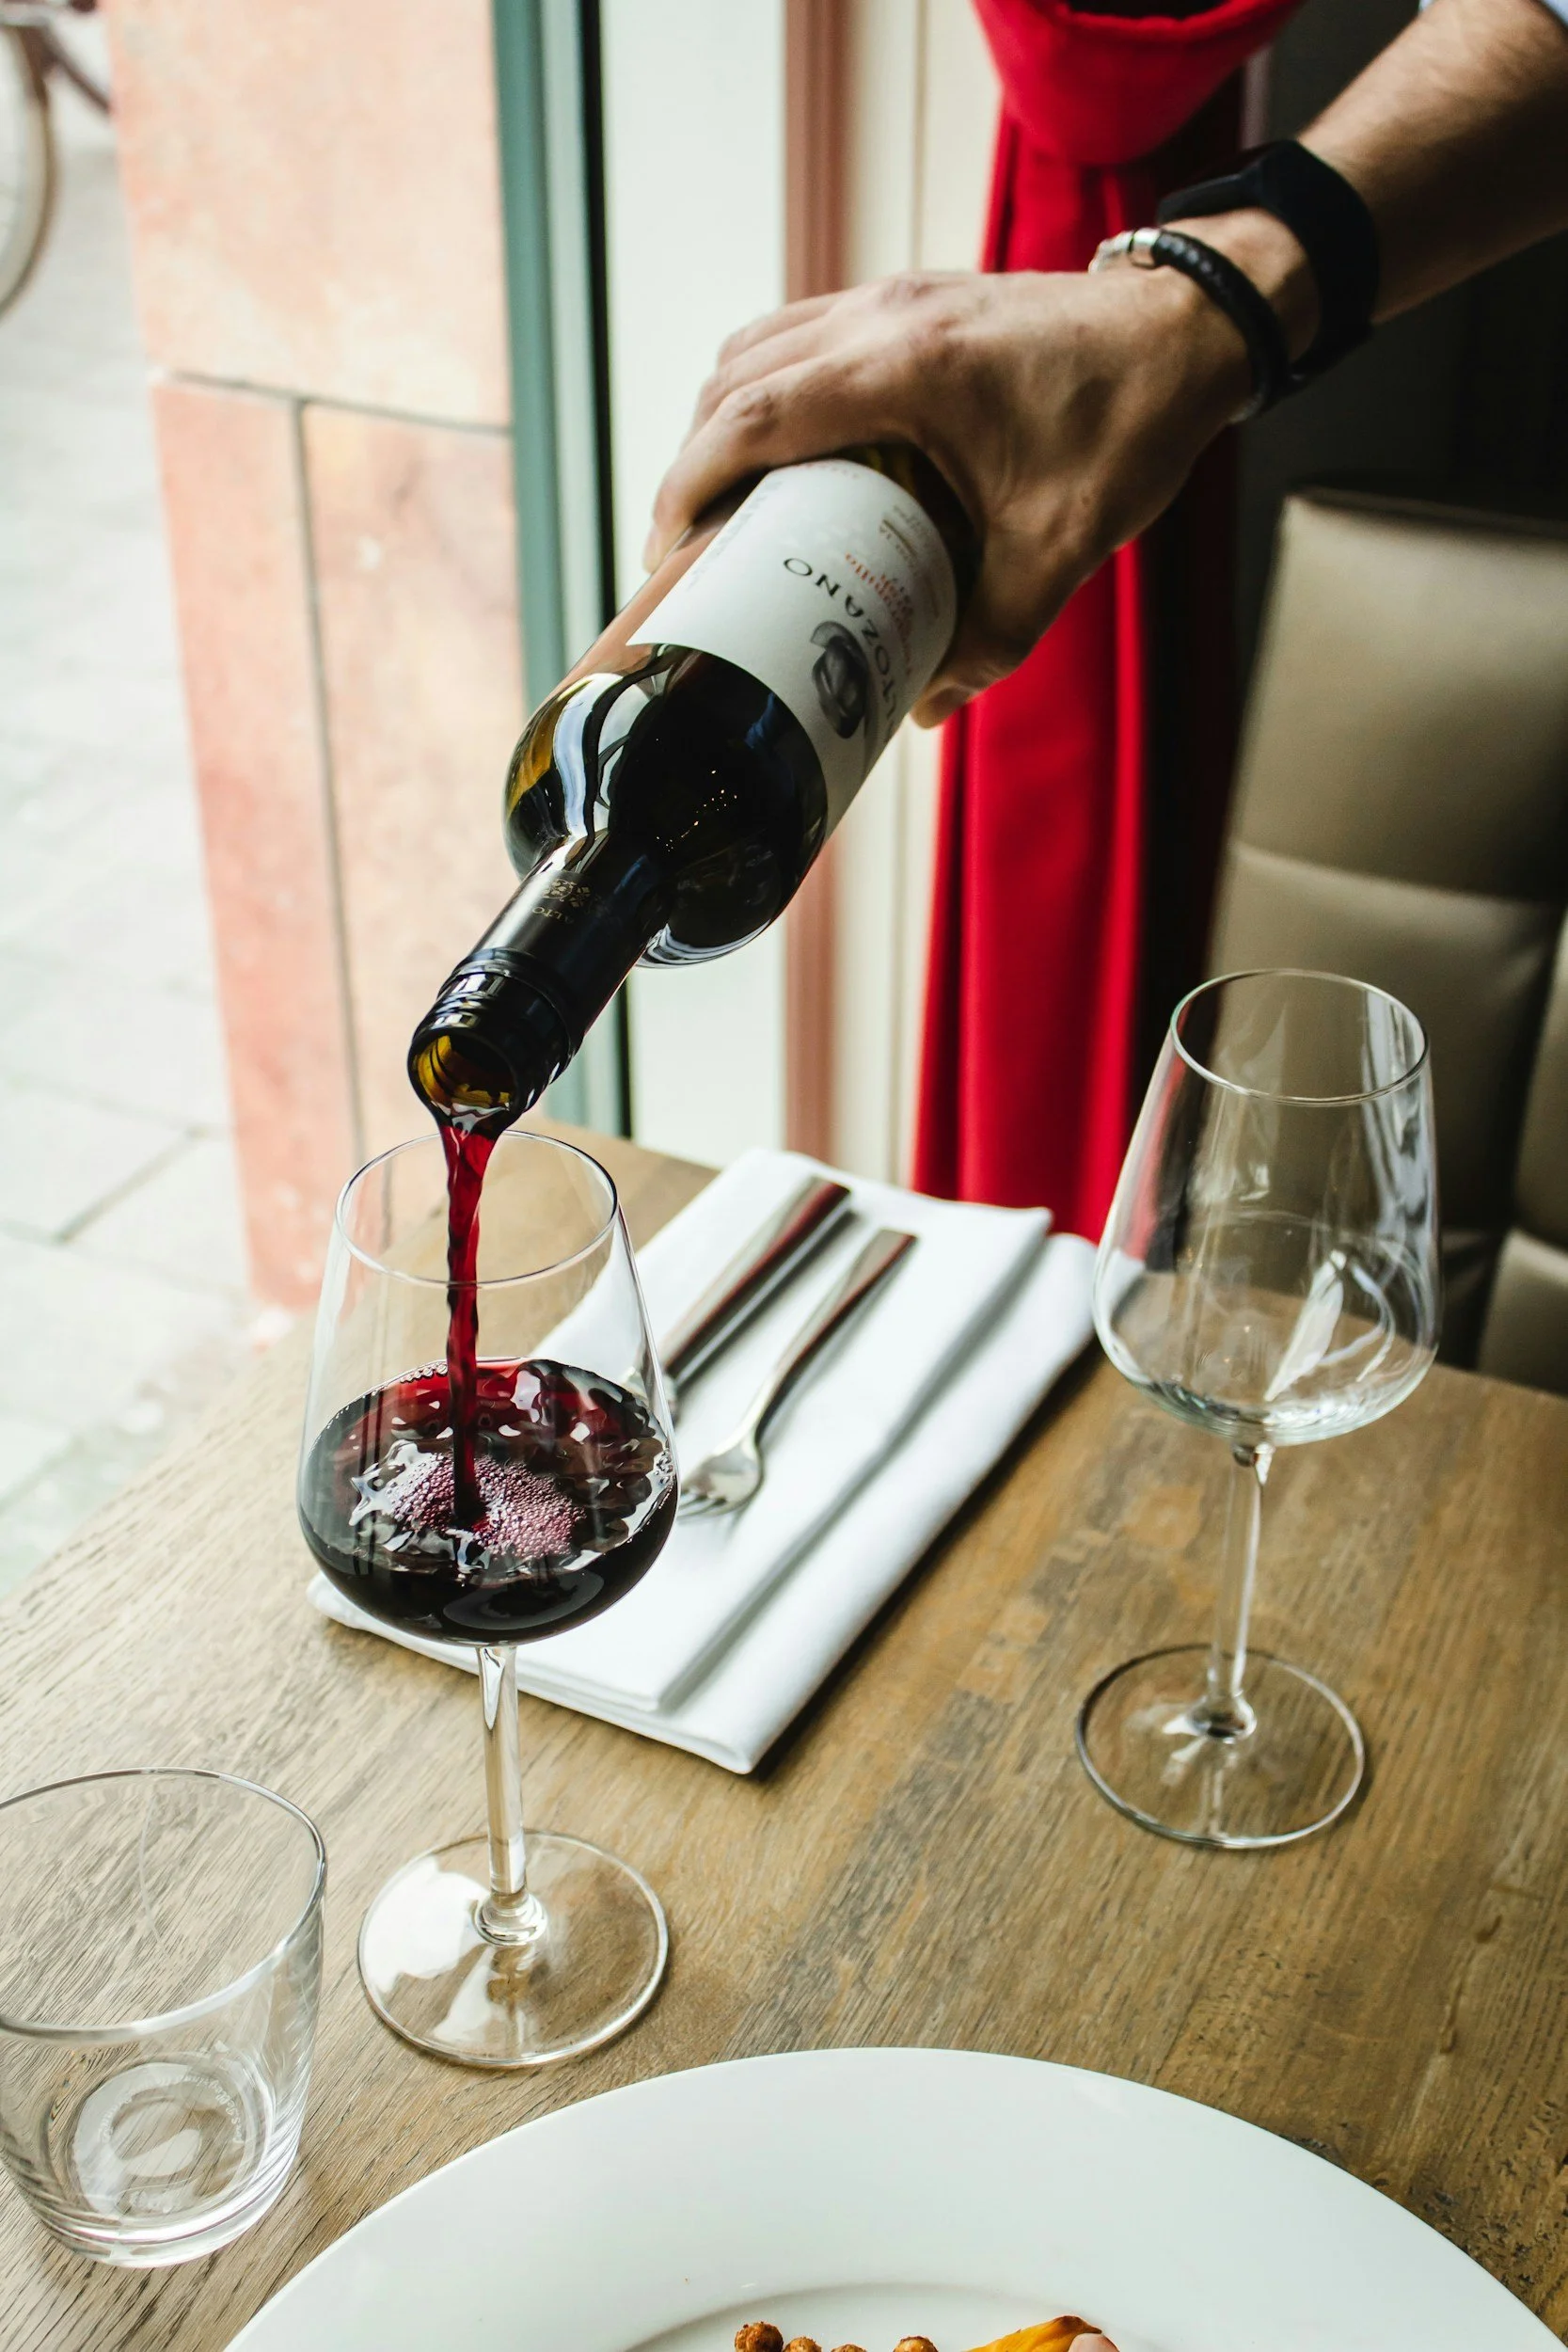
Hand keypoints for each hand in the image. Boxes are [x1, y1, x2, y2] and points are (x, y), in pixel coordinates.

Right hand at [646, 266, 1251, 723]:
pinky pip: (800, 336)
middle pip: (734, 381)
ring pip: (759, 348)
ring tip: (729, 508)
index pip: (752, 417)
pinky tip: (792, 460)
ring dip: (726, 424)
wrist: (1189, 328)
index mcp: (906, 370)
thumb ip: (993, 635)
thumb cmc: (1130, 418)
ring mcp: (892, 298)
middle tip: (690, 551)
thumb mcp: (1063, 546)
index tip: (664, 550)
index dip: (688, 483)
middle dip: (693, 464)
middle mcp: (882, 317)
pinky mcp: (907, 300)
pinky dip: (770, 393)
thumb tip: (928, 707)